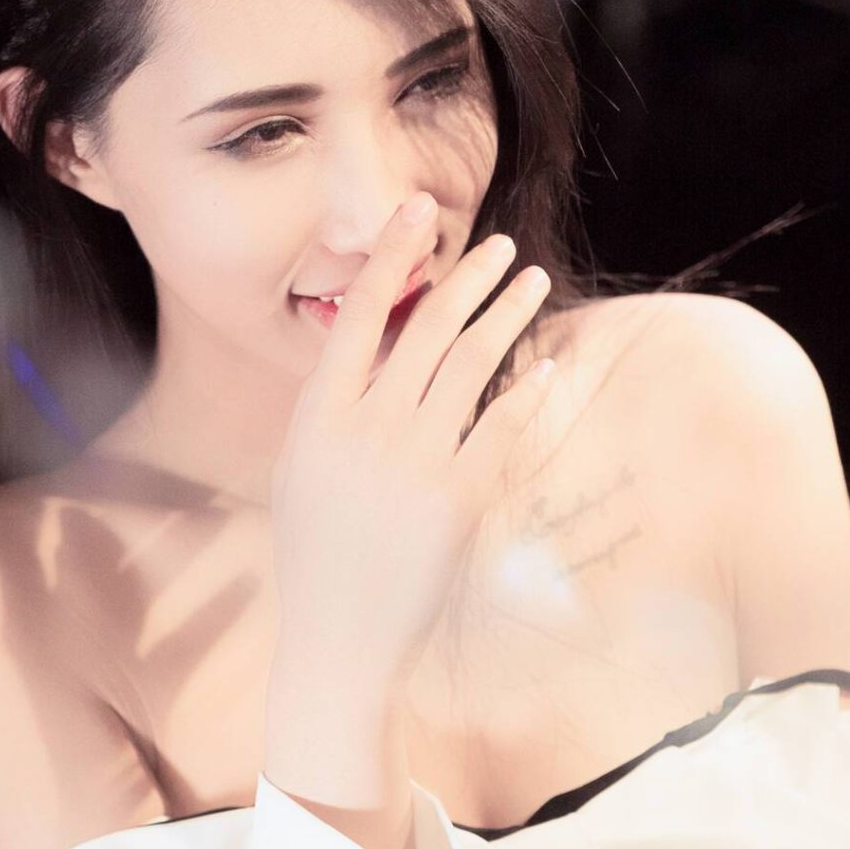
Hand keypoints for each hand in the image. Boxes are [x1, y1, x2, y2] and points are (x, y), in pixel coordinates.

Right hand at [268, 193, 555, 700]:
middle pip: (427, 330)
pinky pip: (502, 429)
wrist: (337, 637)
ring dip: (506, 316)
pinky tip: (544, 366)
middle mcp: (366, 431)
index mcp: (319, 418)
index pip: (361, 316)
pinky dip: (525, 392)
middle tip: (499, 248)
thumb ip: (336, 410)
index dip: (392, 256)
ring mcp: (414, 465)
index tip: (417, 211)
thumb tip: (373, 350)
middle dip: (469, 278)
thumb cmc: (318, 554)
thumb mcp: (305, 472)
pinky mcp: (457, 500)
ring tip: (531, 283)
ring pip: (471, 366)